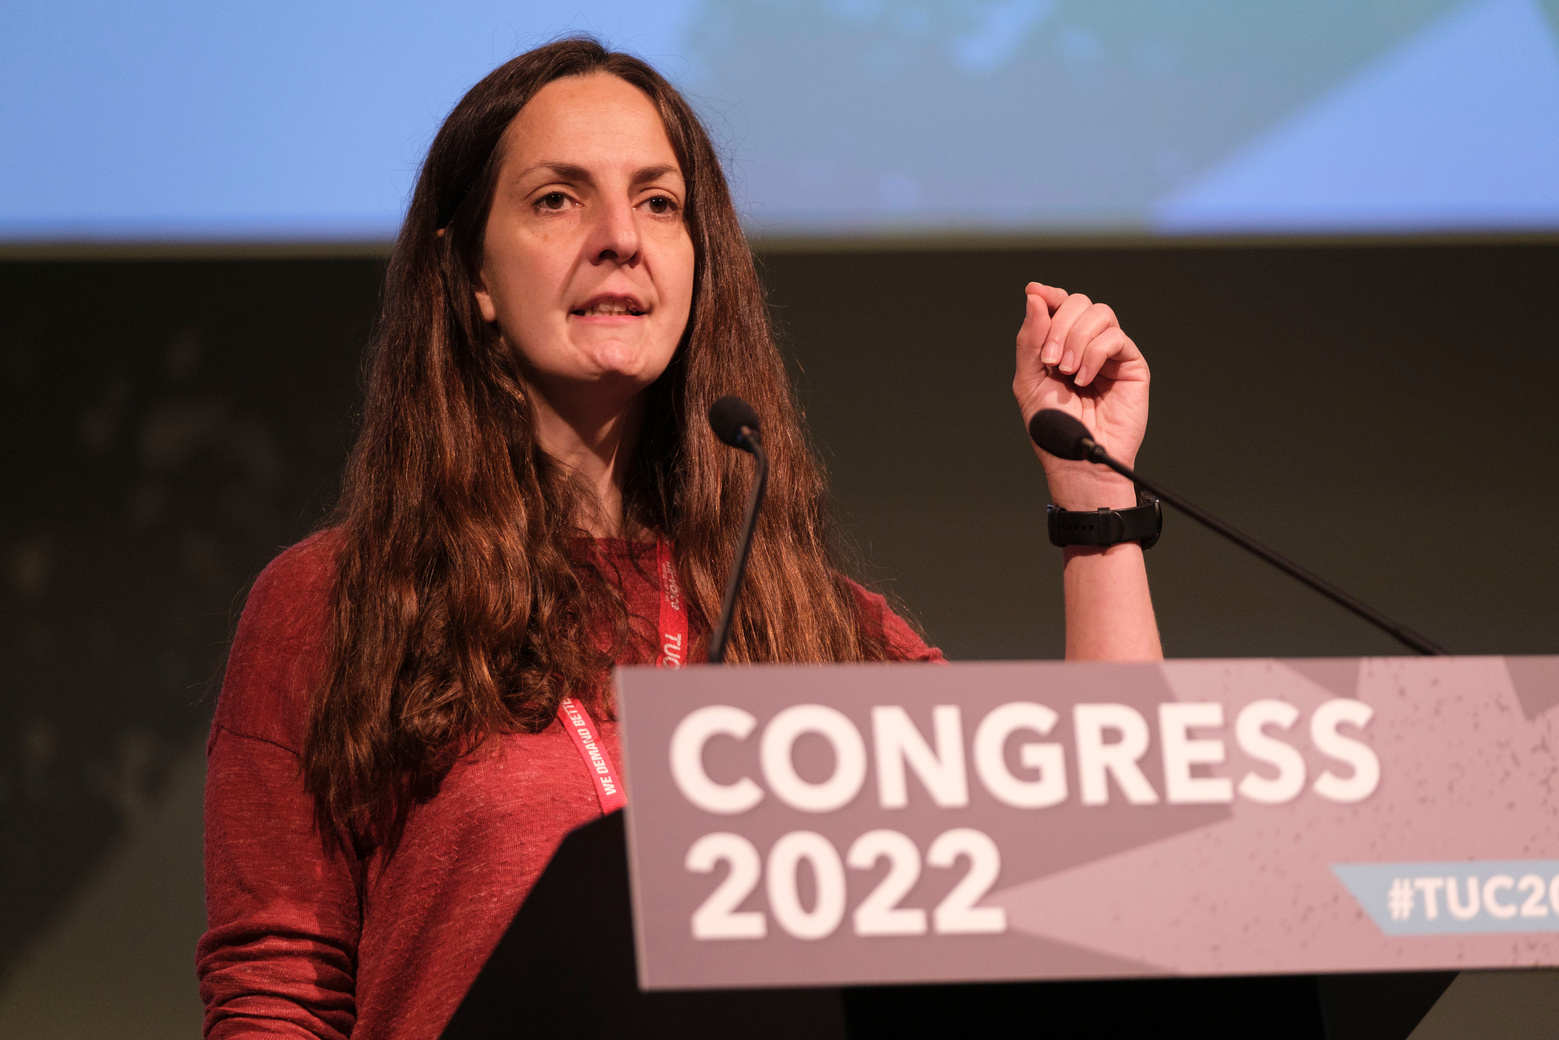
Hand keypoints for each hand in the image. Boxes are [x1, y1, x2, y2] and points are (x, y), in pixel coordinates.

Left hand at [1013, 282, 1149, 509]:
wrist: (1079, 461)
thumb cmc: (1053, 429)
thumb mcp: (1028, 381)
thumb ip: (1030, 340)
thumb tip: (1036, 297)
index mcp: (1059, 346)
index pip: (1058, 305)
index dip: (1049, 295)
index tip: (1035, 292)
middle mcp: (1085, 345)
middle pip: (1079, 302)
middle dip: (1059, 326)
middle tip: (1050, 361)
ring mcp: (1109, 354)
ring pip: (1100, 313)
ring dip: (1077, 339)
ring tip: (1068, 373)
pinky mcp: (1130, 365)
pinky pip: (1115, 337)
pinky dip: (1094, 354)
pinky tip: (1084, 379)